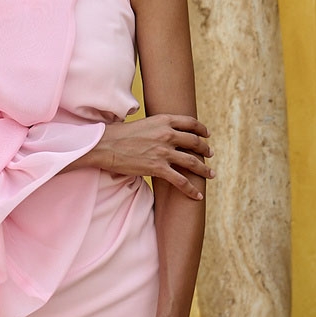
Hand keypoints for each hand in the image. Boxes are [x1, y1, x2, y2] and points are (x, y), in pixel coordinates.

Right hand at [92, 115, 212, 199]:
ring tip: (210, 174)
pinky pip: (180, 181)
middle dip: (205, 149)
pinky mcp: (158, 168)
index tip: (206, 134)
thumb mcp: (142, 123)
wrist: (105, 145)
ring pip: (192, 162)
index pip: (190, 122)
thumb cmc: (118, 134)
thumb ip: (155, 127)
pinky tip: (198, 195)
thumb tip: (160, 133)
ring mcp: (164, 152)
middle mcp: (167, 134)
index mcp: (163, 120)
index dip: (201, 129)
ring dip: (204, 169)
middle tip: (210, 154)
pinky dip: (191, 189)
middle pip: (194, 142)